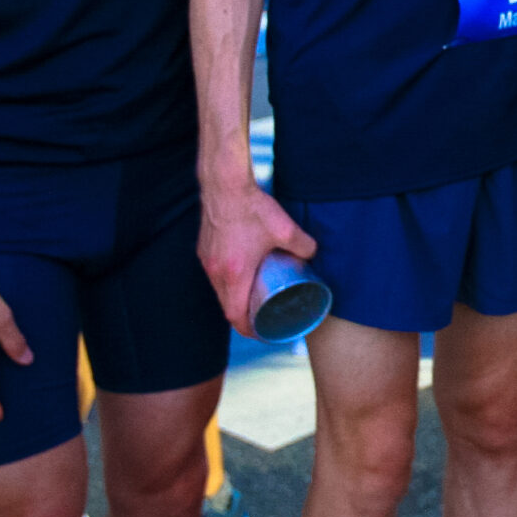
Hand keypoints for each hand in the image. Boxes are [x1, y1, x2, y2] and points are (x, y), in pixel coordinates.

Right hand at [199, 179, 316, 337]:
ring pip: (218, 291)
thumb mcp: (285, 229)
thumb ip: (304, 245)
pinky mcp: (203, 249)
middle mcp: (216, 271)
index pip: (235, 316)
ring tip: (251, 300)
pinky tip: (239, 276)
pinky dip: (226, 283)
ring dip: (233, 300)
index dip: (249, 330)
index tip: (261, 332)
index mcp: (234, 274)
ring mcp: (206, 260)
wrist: (224, 184)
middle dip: (243, 318)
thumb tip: (313, 254)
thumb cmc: (253, 208)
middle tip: (261, 319)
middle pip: (226, 307)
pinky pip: (214, 275)